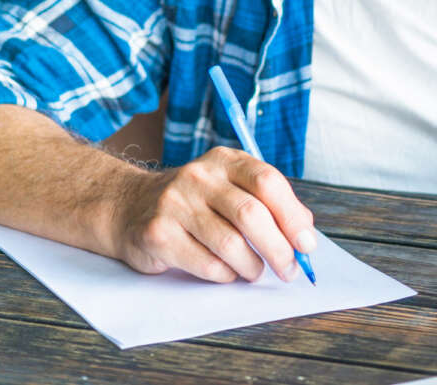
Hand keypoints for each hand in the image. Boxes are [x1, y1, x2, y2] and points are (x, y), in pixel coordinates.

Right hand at [113, 145, 316, 282]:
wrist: (130, 206)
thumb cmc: (194, 203)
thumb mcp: (229, 187)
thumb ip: (268, 204)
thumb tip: (306, 235)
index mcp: (224, 160)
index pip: (267, 182)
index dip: (293, 216)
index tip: (306, 245)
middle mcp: (198, 176)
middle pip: (251, 215)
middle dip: (278, 250)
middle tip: (288, 270)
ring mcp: (175, 203)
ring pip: (231, 245)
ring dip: (251, 267)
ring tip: (253, 271)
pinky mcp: (159, 233)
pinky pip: (207, 265)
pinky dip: (225, 275)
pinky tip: (224, 271)